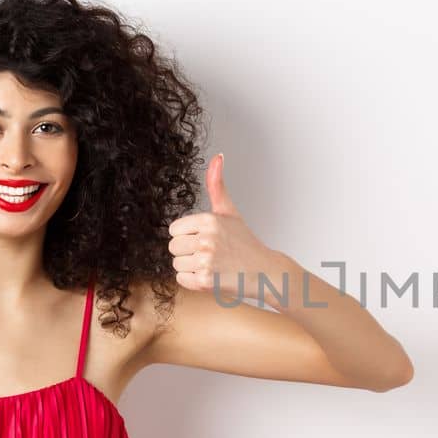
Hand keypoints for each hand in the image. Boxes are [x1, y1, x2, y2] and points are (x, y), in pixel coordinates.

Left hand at [168, 153, 281, 300]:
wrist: (265, 272)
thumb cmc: (245, 243)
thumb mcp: (230, 212)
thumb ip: (217, 185)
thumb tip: (218, 156)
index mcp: (208, 219)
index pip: (174, 230)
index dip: (187, 236)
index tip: (205, 239)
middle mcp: (206, 239)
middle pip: (173, 247)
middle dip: (188, 253)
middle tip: (210, 254)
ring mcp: (206, 260)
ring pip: (176, 264)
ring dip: (191, 268)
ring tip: (212, 265)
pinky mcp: (205, 281)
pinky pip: (181, 279)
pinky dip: (193, 281)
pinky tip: (211, 276)